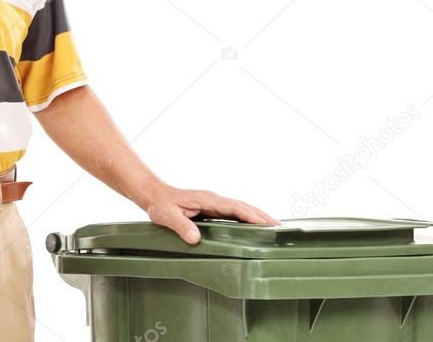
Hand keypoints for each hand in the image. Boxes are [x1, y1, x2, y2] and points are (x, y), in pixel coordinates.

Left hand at [140, 182, 280, 244]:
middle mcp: (213, 199)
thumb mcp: (167, 216)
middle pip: (242, 206)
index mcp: (206, 199)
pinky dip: (245, 217)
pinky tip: (251, 226)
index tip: (265, 223)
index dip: (250, 215)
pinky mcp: (211, 207)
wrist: (154, 195)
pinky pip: (232, 212)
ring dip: (255, 216)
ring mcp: (213, 203)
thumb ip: (181, 226)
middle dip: (260, 215)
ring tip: (272, 227)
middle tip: (278, 227)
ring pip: (239, 208)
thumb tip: (195, 238)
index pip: (233, 207)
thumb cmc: (161, 204)